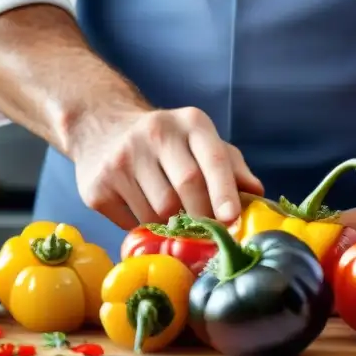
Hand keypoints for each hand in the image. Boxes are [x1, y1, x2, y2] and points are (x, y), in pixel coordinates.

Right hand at [70, 105, 263, 229]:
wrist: (101, 126)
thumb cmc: (166, 142)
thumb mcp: (200, 140)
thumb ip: (230, 165)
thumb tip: (257, 194)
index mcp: (190, 122)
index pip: (213, 158)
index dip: (224, 191)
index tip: (232, 218)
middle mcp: (155, 133)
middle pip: (187, 187)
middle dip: (203, 216)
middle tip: (209, 232)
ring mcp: (122, 159)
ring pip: (159, 211)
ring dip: (172, 225)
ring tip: (172, 216)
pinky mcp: (98, 185)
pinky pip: (131, 222)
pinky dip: (144, 227)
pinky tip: (142, 210)